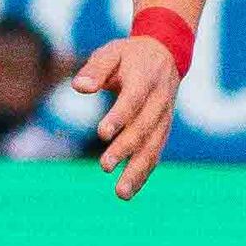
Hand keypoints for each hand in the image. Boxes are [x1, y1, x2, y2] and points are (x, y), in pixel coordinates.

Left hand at [72, 24, 183, 196]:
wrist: (166, 54)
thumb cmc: (130, 55)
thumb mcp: (111, 52)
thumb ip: (95, 69)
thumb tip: (79, 87)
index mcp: (146, 79)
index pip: (133, 100)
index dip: (119, 117)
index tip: (102, 134)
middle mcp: (160, 101)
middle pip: (144, 127)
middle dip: (126, 148)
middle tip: (105, 166)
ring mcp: (164, 117)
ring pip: (154, 146)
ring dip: (138, 169)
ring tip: (121, 193)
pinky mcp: (163, 129)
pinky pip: (156, 152)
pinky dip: (144, 172)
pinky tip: (129, 190)